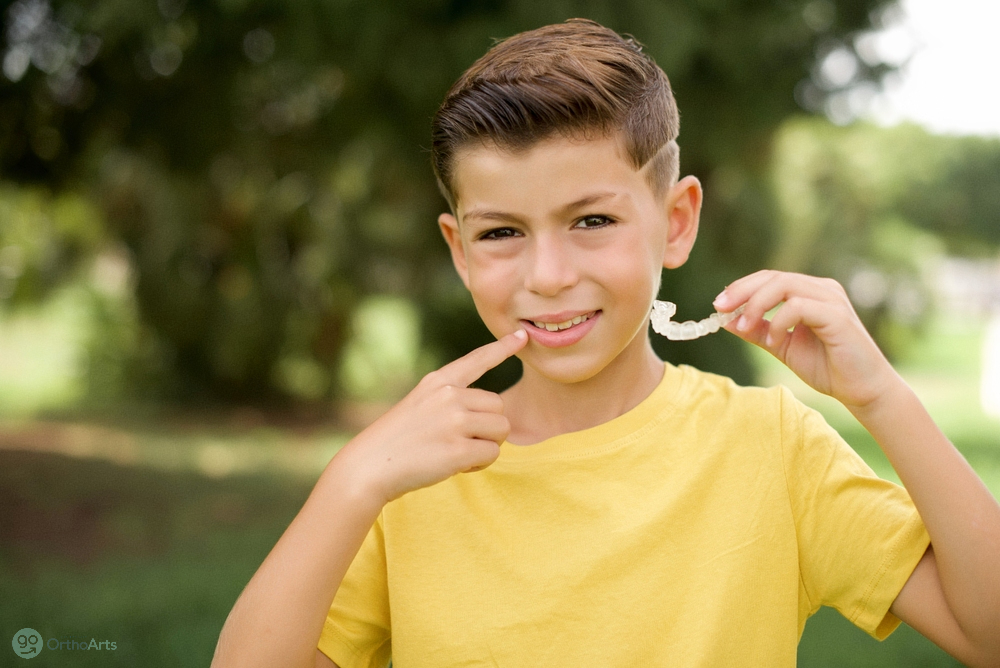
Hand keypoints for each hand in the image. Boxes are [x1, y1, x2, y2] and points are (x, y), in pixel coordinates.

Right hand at [335, 329, 527, 505]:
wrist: (369, 466)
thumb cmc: (395, 440)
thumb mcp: (419, 404)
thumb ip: (449, 400)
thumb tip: (489, 411)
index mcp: (438, 382)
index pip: (477, 360)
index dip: (502, 348)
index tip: (522, 336)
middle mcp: (449, 396)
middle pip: (499, 407)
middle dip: (488, 427)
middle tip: (459, 441)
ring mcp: (454, 422)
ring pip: (501, 430)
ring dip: (486, 445)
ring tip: (457, 453)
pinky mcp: (458, 449)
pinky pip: (492, 453)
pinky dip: (480, 464)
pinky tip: (456, 466)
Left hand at [713, 270, 900, 410]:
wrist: (862, 390)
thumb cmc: (827, 367)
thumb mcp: (781, 347)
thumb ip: (757, 331)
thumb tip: (726, 320)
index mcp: (810, 292)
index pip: (770, 279)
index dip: (741, 287)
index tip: (718, 304)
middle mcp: (822, 289)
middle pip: (774, 277)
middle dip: (742, 291)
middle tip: (721, 308)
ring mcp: (831, 299)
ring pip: (785, 286)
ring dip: (757, 305)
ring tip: (744, 328)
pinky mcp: (837, 315)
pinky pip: (799, 306)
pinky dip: (779, 321)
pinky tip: (774, 340)